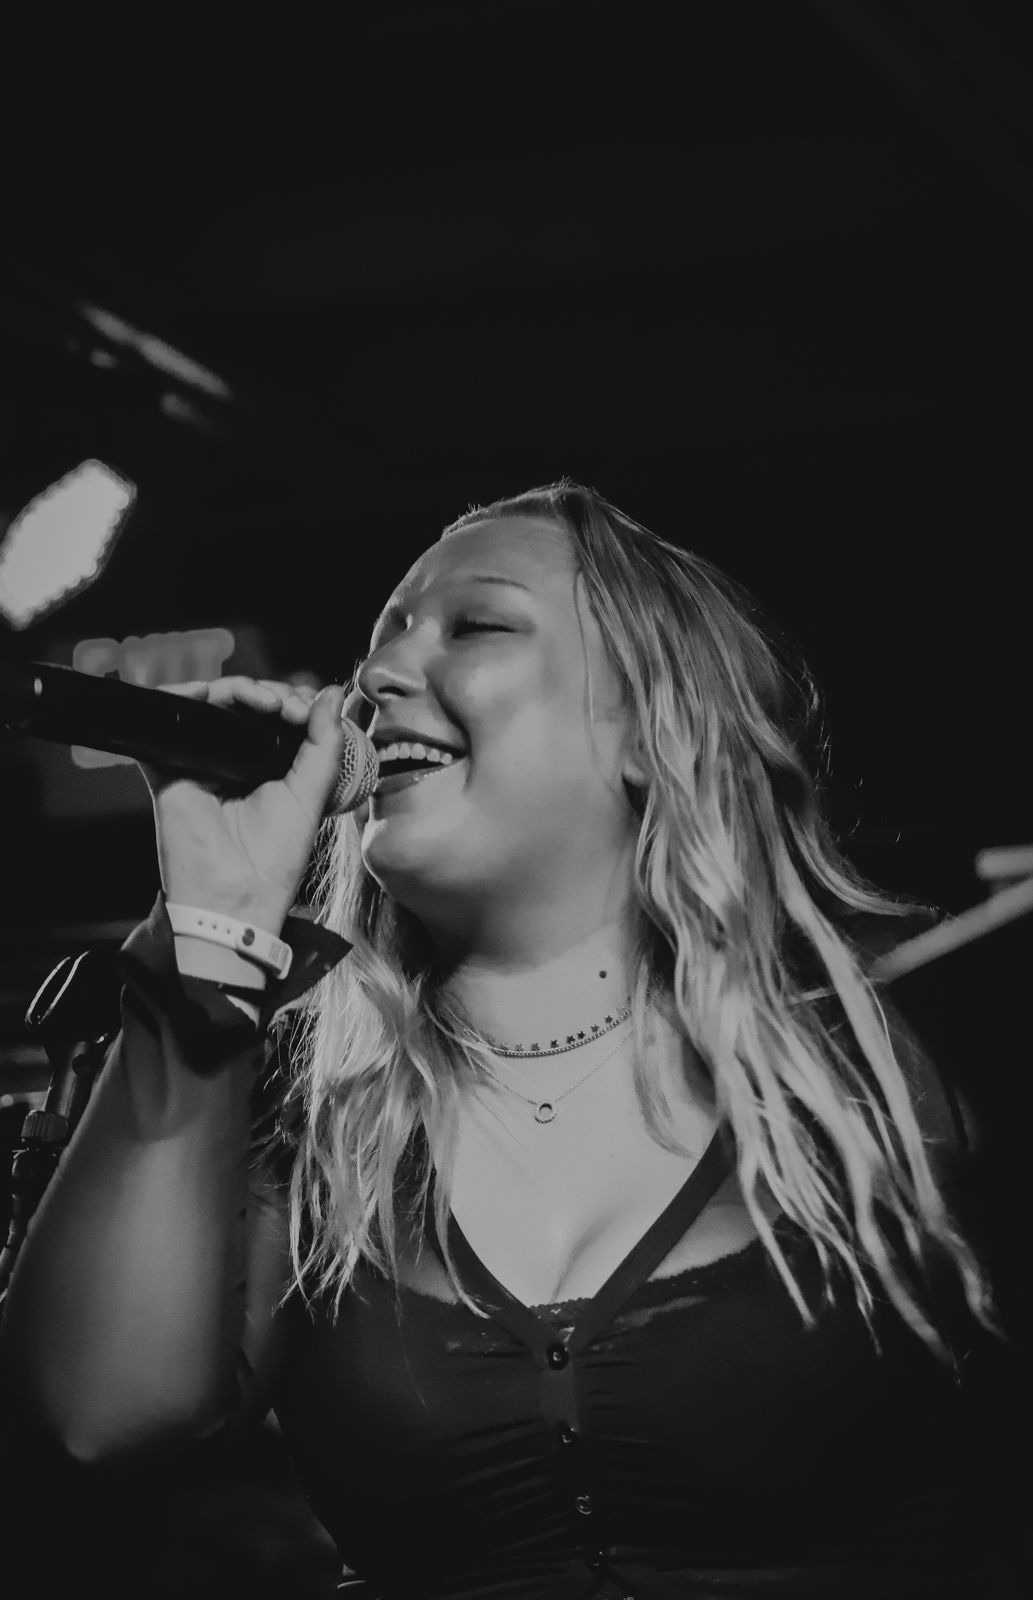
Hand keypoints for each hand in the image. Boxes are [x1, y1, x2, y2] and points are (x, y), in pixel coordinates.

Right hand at [138, 676, 348, 934]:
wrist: (237, 895)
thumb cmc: (275, 858)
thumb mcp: (312, 793)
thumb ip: (325, 743)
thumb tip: (331, 693)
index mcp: (267, 767)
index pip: (276, 715)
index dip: (292, 701)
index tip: (308, 712)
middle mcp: (232, 761)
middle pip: (244, 704)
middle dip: (270, 692)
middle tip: (288, 707)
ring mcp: (199, 762)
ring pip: (211, 704)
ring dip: (238, 689)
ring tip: (264, 702)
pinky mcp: (168, 768)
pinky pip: (166, 720)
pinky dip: (182, 696)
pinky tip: (207, 695)